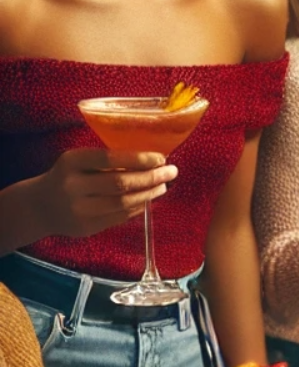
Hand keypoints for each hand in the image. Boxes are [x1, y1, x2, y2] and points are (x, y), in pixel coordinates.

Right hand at [35, 149, 177, 238]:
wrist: (39, 206)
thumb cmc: (69, 175)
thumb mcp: (80, 160)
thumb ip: (108, 159)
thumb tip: (153, 159)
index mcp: (72, 162)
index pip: (110, 159)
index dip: (139, 159)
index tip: (161, 158)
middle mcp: (73, 186)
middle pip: (120, 183)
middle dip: (151, 177)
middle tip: (172, 171)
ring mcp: (78, 210)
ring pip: (123, 203)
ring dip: (149, 194)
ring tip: (164, 185)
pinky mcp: (85, 227)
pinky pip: (119, 217)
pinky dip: (138, 206)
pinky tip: (148, 198)